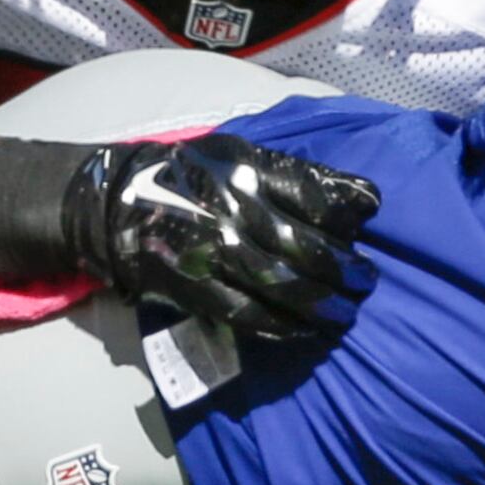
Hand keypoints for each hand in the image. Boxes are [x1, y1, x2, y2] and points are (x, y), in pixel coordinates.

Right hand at [49, 132, 377, 339]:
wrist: (115, 203)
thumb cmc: (188, 173)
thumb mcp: (235, 152)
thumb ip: (290, 172)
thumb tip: (356, 197)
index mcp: (246, 173)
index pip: (312, 193)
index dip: (347, 210)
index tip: (369, 220)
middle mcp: (233, 211)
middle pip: (304, 246)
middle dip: (343, 268)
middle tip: (367, 281)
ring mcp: (214, 252)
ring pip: (281, 284)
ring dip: (321, 305)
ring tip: (347, 314)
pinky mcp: (197, 287)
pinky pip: (247, 313)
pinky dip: (281, 326)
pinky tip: (305, 331)